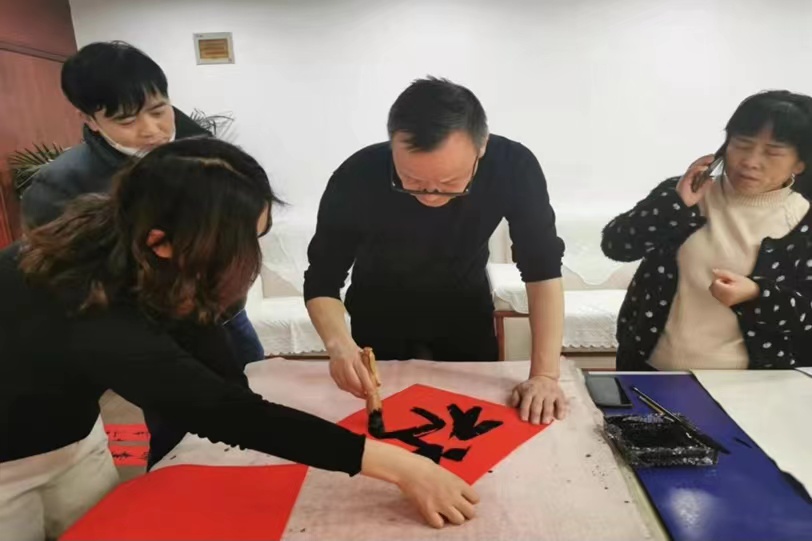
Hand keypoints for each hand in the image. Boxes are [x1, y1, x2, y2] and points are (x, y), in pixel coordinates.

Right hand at [327, 340, 374, 398]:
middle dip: (360, 391)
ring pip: (346, 386)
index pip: (362, 374)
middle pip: (353, 382)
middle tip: (367, 395)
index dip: (368, 385)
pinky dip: (348, 389)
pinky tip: (353, 389)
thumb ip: (372, 370)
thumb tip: (377, 383)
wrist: (338, 344)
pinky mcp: (332, 373)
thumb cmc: (353, 350)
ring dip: (354, 392)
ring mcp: (337, 369)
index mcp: (355, 358)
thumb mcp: (365, 356)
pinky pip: (341, 385)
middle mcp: (344, 364)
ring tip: (361, 394)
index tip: (372, 392)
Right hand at [361, 439, 478, 527]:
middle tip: (457, 509)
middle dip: (465, 512)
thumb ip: (454, 483)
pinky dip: (437, 521)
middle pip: (470, 513)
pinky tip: (433, 515)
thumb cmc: (424, 465)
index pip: (475, 499)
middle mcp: (453, 495)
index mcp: (458, 483)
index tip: (463, 499)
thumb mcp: (445, 472)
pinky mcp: (429, 510)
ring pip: (458, 521)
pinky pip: (439, 524)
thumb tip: (458, 492)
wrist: (408, 468)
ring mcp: (442, 504)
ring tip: (446, 513)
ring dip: (453, 518)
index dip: (469, 500)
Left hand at [509, 375, 567, 424]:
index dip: (525, 411)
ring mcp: (550, 393)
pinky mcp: (559, 395)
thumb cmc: (530, 387)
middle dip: (535, 416)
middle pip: (537, 406)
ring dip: (547, 415)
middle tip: (534, 423)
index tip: (524, 419)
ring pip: (549, 406)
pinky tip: (558, 417)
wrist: (544, 377)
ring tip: (545, 422)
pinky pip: (561, 404)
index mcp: (529, 391)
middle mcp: (540, 392)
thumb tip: (513, 406)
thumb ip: (515, 397)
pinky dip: (560, 411)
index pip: (526, 402)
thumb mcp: (519, 388)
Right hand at [676, 154, 715, 206]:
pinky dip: (698, 168)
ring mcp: (686, 177)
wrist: (680, 206)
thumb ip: (705, 186)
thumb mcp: (700, 193)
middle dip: (704, 159)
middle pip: (696, 164)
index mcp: (691, 178)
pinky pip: (691, 171)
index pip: (698, 168)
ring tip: (710, 158)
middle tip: (712, 156)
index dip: (704, 163)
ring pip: (694, 166)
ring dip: (702, 161)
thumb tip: (711, 179)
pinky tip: (704, 167)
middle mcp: (688, 176)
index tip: (712, 160)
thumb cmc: (687, 200)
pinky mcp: (684, 179)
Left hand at [709, 268, 759, 306]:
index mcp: (727, 291)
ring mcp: (724, 303)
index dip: (721, 279)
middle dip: (718, 284)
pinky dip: (720, 294)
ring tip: (729, 288)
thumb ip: (724, 274)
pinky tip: (728, 293)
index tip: (729, 280)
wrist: (756, 297)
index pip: (715, 282)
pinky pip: (717, 298)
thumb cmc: (747, 286)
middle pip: (712, 288)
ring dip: (718, 289)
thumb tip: (713, 271)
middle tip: (729, 284)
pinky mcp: (725, 305)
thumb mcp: (737, 277)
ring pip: (713, 293)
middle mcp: (723, 298)